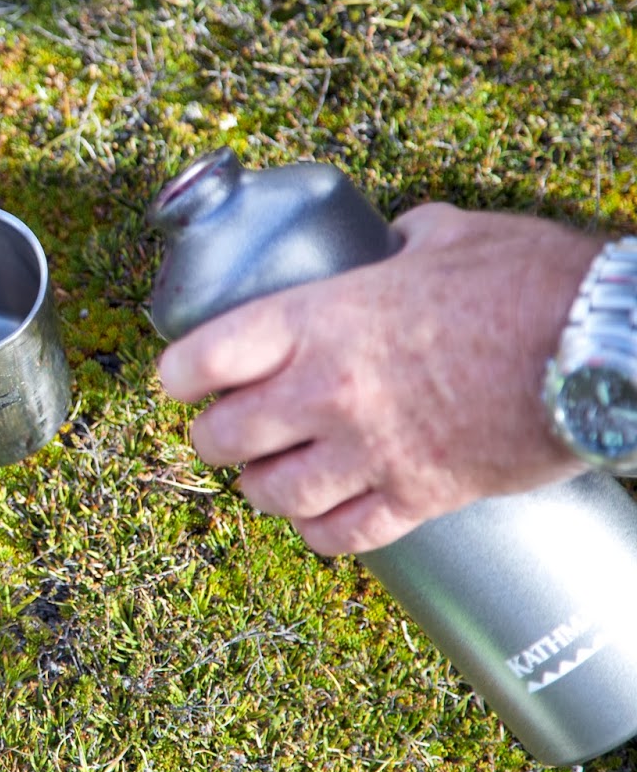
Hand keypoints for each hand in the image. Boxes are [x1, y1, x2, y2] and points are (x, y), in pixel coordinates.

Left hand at [157, 204, 604, 554]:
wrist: (601, 347)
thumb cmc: (528, 281)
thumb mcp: (447, 236)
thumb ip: (401, 242)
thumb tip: (394, 241)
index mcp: (317, 318)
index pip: (204, 356)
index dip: (178, 372)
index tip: (177, 379)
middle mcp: (326, 389)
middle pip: (223, 436)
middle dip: (212, 437)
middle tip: (221, 431)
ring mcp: (368, 449)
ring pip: (271, 494)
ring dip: (259, 489)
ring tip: (264, 479)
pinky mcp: (417, 497)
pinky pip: (340, 535)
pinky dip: (320, 533)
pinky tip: (318, 522)